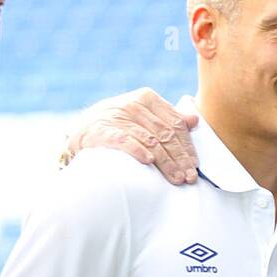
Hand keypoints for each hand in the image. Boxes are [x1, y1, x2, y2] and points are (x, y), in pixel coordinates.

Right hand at [63, 88, 198, 182]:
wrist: (81, 131)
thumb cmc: (119, 125)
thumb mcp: (143, 117)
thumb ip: (168, 118)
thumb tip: (194, 120)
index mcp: (147, 98)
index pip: (175, 124)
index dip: (187, 146)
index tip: (195, 165)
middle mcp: (133, 104)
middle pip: (165, 134)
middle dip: (180, 158)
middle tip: (189, 177)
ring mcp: (117, 116)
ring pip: (150, 140)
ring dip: (166, 162)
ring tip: (176, 178)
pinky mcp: (101, 130)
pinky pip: (124, 140)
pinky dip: (138, 150)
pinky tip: (149, 162)